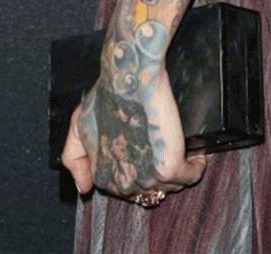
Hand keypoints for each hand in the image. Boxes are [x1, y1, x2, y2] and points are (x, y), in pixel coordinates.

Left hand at [61, 41, 206, 203]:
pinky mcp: (170, 168)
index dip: (140, 173)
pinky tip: (196, 154)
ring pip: (172, 186)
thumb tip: (83, 188)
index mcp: (104, 176)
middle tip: (165, 151)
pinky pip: (191, 177)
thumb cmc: (105, 98)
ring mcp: (148, 179)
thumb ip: (75, 159)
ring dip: (179, 171)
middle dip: (160, 174)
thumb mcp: (78, 126)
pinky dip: (196, 166)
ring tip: (179, 150)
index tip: (148, 156)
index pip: (127, 191)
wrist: (127, 79)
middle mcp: (126, 183)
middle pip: (152, 192)